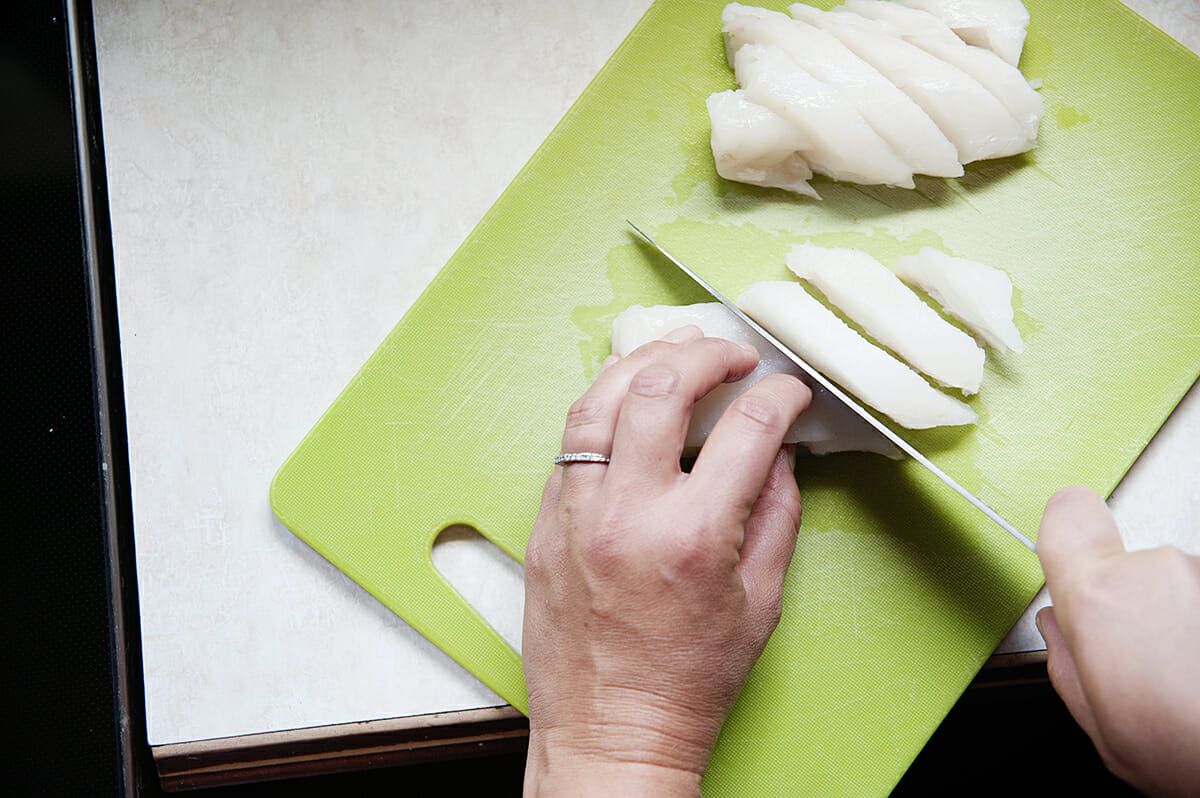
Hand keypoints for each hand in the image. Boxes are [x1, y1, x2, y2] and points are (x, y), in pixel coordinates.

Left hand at [521, 325, 810, 796]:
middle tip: (731, 356)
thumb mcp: (760, 601)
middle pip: (661, 388)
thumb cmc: (688, 679)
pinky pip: (570, 441)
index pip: (747, 429)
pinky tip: (628, 399)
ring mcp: (575, 513)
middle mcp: (626, 513)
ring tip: (676, 356)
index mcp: (692, 536)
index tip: (788, 392)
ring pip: (598, 399)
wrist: (611, 731)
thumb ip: (775, 514)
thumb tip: (779, 452)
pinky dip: (603, 408)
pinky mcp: (545, 523)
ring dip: (643, 363)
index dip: (779, 396)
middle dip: (706, 354)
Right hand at [1036, 486, 1199, 797]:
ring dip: (1180, 618)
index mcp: (1099, 596)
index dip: (1066, 533)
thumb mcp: (1102, 726)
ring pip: (1176, 583)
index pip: (1067, 515)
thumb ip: (1066, 661)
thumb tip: (1061, 629)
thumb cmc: (1190, 750)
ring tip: (1191, 673)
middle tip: (1147, 662)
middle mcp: (1158, 568)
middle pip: (1127, 566)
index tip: (1072, 555)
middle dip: (1131, 604)